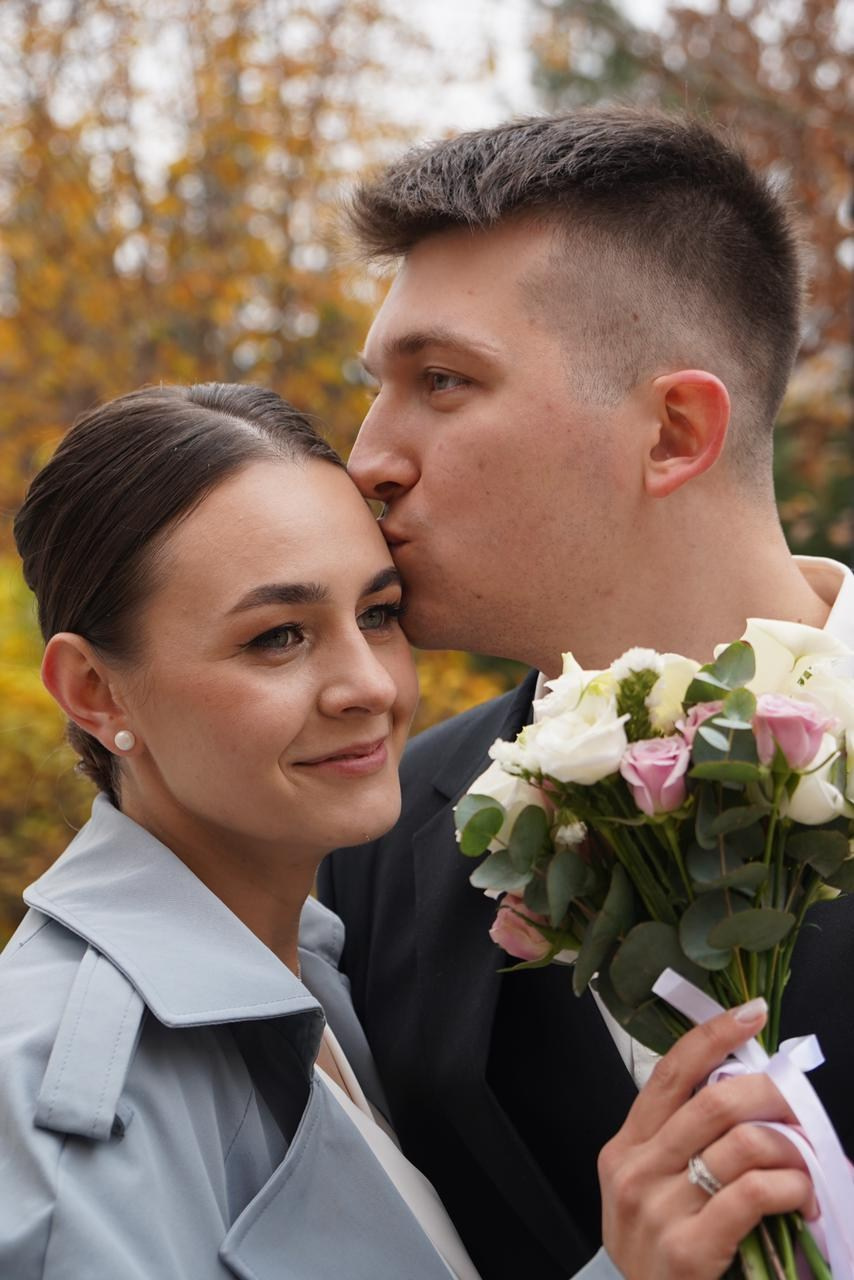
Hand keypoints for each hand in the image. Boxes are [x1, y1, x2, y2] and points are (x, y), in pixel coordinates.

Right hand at [598, 999, 815, 1279]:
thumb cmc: (656, 1254)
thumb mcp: (650, 1190)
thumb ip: (680, 1145)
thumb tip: (742, 1093)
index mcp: (625, 1147)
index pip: (670, 1074)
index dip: (711, 1037)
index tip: (748, 1014)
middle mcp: (635, 1170)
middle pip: (714, 1104)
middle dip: (770, 1094)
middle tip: (798, 1105)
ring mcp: (658, 1210)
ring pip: (742, 1145)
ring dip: (790, 1147)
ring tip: (806, 1164)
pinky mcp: (688, 1249)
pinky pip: (753, 1193)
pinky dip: (789, 1186)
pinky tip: (800, 1195)